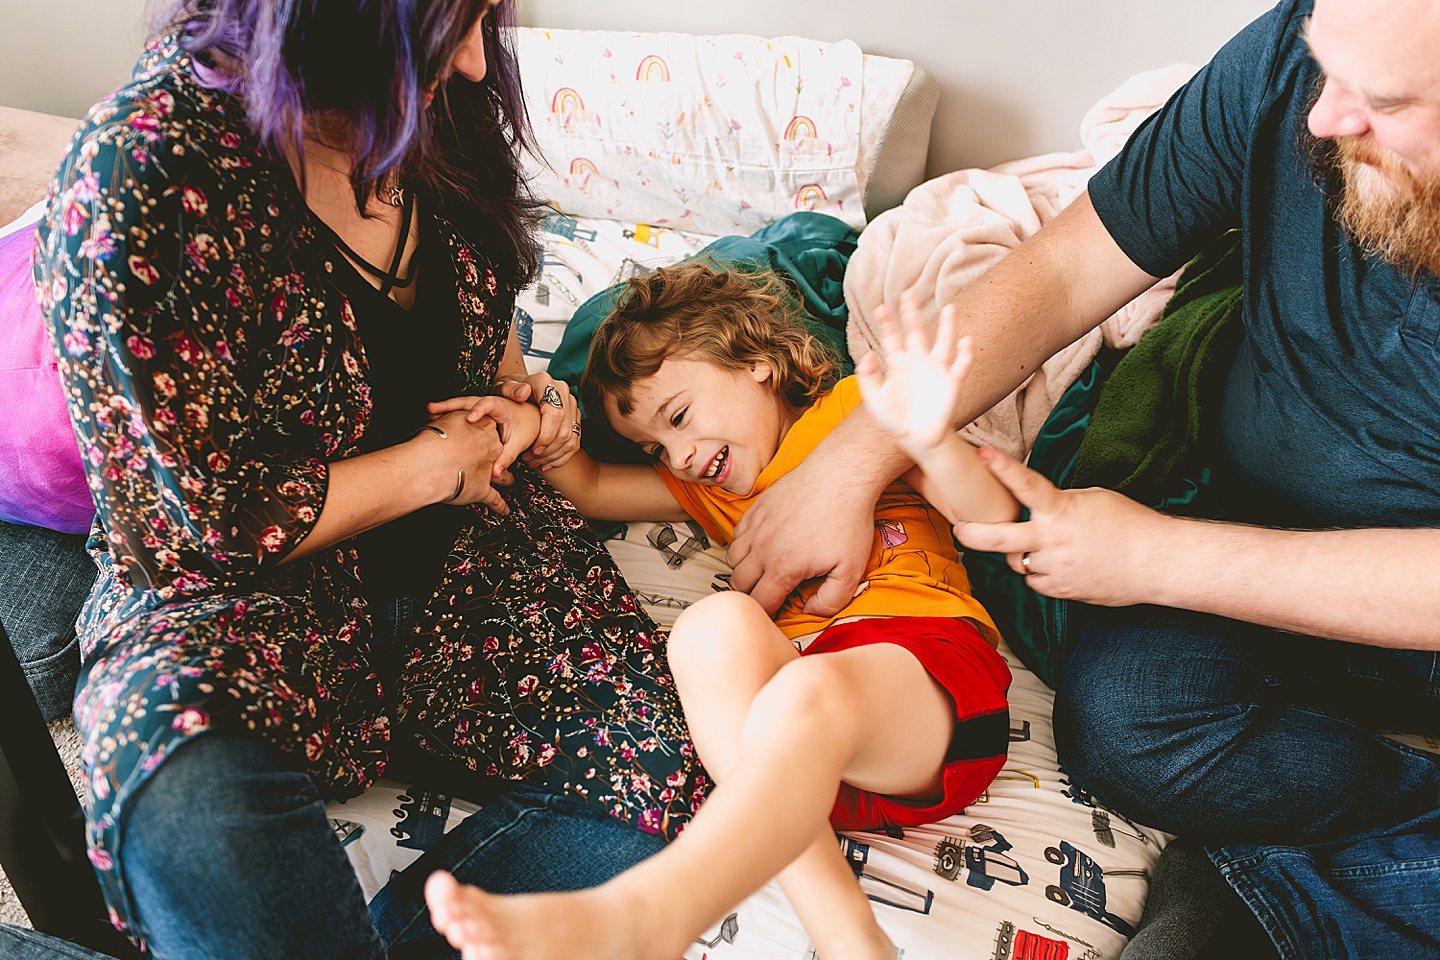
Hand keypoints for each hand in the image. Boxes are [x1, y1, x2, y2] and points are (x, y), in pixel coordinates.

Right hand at [411, 408, 520, 514]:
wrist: (435, 459)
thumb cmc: (437, 438)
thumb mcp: (445, 420)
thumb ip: (451, 423)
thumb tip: (446, 426)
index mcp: (484, 426)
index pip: (488, 426)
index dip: (480, 432)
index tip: (475, 434)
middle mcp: (491, 447)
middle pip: (497, 450)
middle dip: (493, 455)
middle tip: (486, 456)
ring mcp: (489, 470)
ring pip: (502, 475)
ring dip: (505, 479)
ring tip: (509, 482)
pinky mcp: (482, 489)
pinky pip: (494, 499)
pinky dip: (500, 506)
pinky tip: (504, 510)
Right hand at [428, 395, 540, 480]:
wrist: (529, 417)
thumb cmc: (526, 427)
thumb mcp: (518, 442)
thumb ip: (506, 457)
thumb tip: (496, 474)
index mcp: (501, 406)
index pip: (488, 404)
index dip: (479, 410)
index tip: (470, 419)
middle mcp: (487, 403)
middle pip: (465, 402)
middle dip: (448, 405)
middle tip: (432, 409)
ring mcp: (479, 406)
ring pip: (458, 406)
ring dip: (443, 409)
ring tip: (429, 414)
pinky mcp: (474, 411)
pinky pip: (458, 411)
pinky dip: (446, 415)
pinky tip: (433, 420)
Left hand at [491, 372, 581, 470]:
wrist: (517, 389)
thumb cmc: (508, 391)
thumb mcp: (501, 388)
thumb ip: (509, 389)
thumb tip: (523, 393)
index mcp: (545, 382)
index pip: (555, 413)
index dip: (547, 435)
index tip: (534, 449)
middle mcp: (561, 391)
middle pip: (565, 428)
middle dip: (549, 449)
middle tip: (531, 459)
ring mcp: (570, 403)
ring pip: (571, 437)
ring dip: (554, 455)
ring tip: (535, 462)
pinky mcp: (574, 415)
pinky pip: (574, 441)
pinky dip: (561, 456)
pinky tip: (545, 463)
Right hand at [729, 461, 875, 616]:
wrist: (841, 474)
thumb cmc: (847, 517)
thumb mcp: (851, 569)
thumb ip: (831, 600)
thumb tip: (811, 609)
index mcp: (782, 567)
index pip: (760, 603)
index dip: (767, 614)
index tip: (776, 614)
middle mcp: (762, 547)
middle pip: (739, 583)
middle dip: (751, 594)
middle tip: (767, 595)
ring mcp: (757, 526)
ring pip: (732, 558)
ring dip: (744, 570)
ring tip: (762, 572)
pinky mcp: (757, 508)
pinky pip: (737, 534)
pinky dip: (743, 544)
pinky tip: (761, 545)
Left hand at [856, 291, 971, 459]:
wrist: (917, 438)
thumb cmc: (894, 418)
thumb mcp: (874, 399)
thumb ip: (867, 377)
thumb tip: (868, 353)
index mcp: (898, 363)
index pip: (891, 338)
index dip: (887, 323)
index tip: (881, 307)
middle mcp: (918, 361)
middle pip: (916, 331)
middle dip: (912, 313)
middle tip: (908, 292)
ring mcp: (936, 370)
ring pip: (944, 342)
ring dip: (947, 326)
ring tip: (950, 307)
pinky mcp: (952, 383)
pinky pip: (961, 365)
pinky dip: (966, 354)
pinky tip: (967, 341)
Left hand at [954, 446, 1172, 605]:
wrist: (1158, 562)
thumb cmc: (1130, 525)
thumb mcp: (1093, 499)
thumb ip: (1059, 503)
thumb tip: (1036, 510)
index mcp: (1061, 510)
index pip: (1026, 485)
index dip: (1002, 468)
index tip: (982, 454)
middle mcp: (1052, 540)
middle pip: (1000, 540)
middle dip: (974, 534)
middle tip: (959, 528)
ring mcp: (1055, 568)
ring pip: (1019, 562)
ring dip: (1024, 555)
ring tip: (1051, 547)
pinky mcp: (1062, 591)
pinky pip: (1036, 581)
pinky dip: (1042, 574)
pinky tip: (1064, 565)